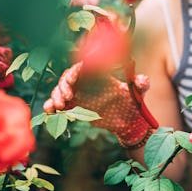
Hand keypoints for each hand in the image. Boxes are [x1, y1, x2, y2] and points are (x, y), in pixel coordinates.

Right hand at [43, 61, 157, 147]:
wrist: (127, 122)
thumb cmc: (132, 104)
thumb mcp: (139, 94)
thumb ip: (141, 85)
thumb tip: (142, 79)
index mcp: (98, 75)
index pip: (82, 67)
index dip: (75, 70)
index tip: (74, 79)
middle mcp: (86, 83)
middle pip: (67, 77)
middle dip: (63, 85)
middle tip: (68, 97)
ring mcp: (78, 95)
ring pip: (59, 90)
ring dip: (55, 96)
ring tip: (59, 106)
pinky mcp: (74, 107)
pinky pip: (58, 104)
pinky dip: (51, 105)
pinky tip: (50, 110)